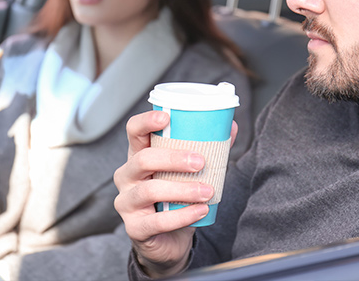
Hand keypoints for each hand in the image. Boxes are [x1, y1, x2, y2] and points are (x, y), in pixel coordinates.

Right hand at [113, 111, 237, 277]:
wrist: (170, 240)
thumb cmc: (176, 199)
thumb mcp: (189, 172)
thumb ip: (208, 150)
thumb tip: (231, 126)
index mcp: (139, 155)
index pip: (134, 131)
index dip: (145, 122)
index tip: (166, 118)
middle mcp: (127, 176)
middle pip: (142, 160)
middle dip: (173, 158)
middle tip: (201, 162)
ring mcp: (126, 202)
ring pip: (149, 191)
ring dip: (182, 190)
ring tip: (208, 192)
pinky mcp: (134, 227)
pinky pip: (156, 221)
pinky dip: (182, 216)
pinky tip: (201, 211)